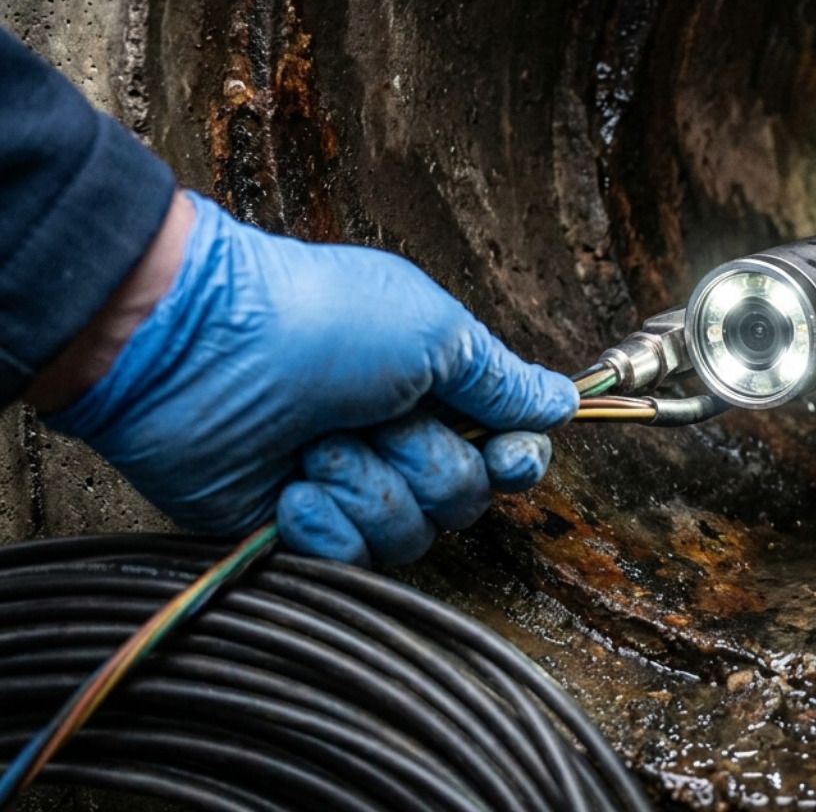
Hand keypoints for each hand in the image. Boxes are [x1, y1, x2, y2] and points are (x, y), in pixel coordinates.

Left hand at [42, 191, 576, 565]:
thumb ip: (502, 378)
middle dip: (428, 464)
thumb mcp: (433, 331)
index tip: (506, 455)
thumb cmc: (314, 319)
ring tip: (318, 443)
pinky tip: (292, 484)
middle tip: (379, 420)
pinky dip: (325, 521)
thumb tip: (561, 402)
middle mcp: (399, 436)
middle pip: (467, 498)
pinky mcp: (298, 525)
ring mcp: (349, 482)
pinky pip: (350, 557)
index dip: (516, 462)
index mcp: (436, 384)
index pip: (509, 449)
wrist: (192, 349)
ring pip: (411, 533)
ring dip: (369, 487)